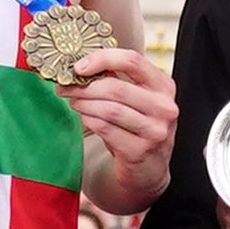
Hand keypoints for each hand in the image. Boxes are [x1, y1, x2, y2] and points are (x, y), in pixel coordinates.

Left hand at [60, 42, 176, 213]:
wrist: (149, 169)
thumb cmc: (138, 128)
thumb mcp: (136, 100)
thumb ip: (116, 79)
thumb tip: (81, 64)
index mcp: (164, 86)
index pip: (132, 60)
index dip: (102, 59)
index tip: (78, 66)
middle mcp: (164, 107)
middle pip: (116, 88)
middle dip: (84, 86)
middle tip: (65, 87)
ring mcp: (154, 131)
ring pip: (109, 109)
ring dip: (84, 104)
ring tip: (74, 102)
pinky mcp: (140, 150)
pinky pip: (105, 128)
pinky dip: (89, 120)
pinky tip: (84, 117)